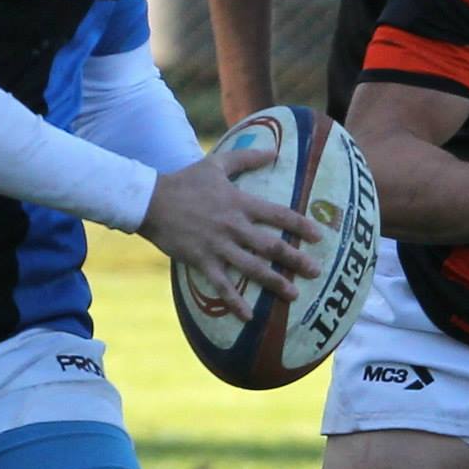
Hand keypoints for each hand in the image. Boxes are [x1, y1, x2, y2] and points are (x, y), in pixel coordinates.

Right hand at [140, 148, 321, 320]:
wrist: (150, 201)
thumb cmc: (185, 182)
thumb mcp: (216, 164)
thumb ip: (246, 158)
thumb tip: (274, 150)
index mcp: (239, 203)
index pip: (278, 214)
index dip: (300, 225)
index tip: (319, 236)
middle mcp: (233, 226)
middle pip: (271, 246)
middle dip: (296, 259)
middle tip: (316, 271)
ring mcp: (217, 246)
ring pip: (252, 268)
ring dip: (274, 282)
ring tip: (293, 295)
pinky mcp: (201, 261)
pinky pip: (222, 286)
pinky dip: (236, 302)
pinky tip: (249, 317)